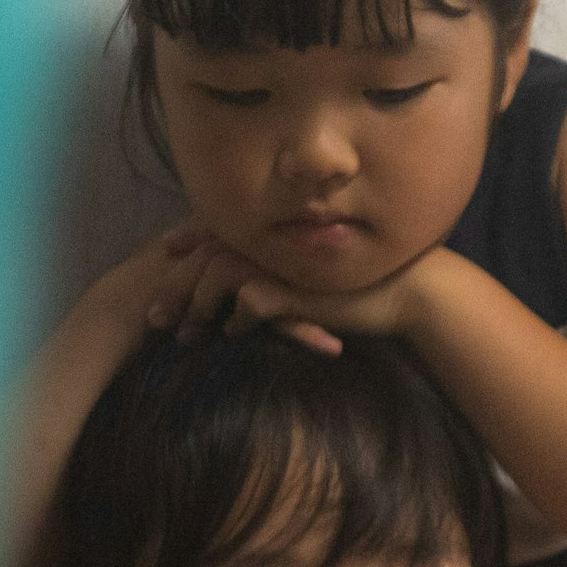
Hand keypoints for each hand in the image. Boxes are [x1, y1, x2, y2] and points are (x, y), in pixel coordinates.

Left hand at [152, 241, 449, 355]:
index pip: (217, 231)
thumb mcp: (311, 275)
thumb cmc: (363, 285)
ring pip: (219, 276)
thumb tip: (249, 292)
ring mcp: (287, 262)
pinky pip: (252, 302)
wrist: (412, 291)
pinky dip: (237, 319)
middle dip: (175, 286)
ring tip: (187, 336)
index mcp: (277, 231)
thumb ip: (280, 275)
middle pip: (207, 255)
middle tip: (154, 318)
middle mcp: (276, 239)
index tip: (164, 257)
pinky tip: (232, 334)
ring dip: (198, 306)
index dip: (186, 243)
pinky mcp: (300, 289)